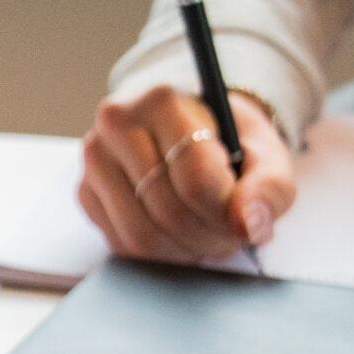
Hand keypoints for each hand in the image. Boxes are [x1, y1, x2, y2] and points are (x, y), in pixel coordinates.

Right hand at [79, 84, 295, 261]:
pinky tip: (178, 235)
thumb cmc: (229, 140)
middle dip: (208, 237)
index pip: (195, 181)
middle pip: (168, 211)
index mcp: (160, 101)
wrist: (190, 128)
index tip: (245, 222)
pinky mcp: (85, 191)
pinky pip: (121, 244)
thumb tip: (249, 226)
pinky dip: (157, 253)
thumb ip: (268, 188)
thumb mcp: (266, 154)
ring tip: (207, 237)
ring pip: (140, 235)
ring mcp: (94, 159)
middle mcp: (116, 123)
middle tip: (230, 236)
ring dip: (183, 250)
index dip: (227, 215)